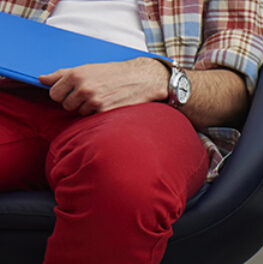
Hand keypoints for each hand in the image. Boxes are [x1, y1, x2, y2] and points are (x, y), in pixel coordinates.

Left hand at [39, 58, 167, 114]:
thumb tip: (41, 79)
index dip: (62, 94)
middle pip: (65, 105)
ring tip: (101, 98)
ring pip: (78, 112)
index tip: (72, 92)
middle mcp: (83, 87)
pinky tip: (108, 104)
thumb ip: (62, 74)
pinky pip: (91, 118)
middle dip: (75, 102)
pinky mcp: (104, 111)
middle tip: (90, 95)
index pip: (54, 93)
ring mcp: (93, 100)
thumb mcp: (88, 68)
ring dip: (87, 108)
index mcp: (76, 75)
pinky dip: (97, 113)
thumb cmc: (114, 73)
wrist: (142, 78)